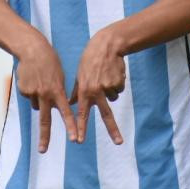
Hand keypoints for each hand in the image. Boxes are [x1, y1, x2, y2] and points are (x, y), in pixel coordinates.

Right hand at [15, 35, 78, 152]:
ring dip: (39, 99)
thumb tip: (52, 108)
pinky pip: (29, 97)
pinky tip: (32, 79)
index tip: (75, 139)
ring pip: (37, 105)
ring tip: (41, 82)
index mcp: (57, 91)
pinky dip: (31, 91)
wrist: (32, 49)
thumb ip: (58, 93)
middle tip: (43, 151)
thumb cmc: (50, 62)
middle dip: (45, 137)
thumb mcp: (60, 77)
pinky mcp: (23, 90)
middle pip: (45, 120)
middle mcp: (45, 94)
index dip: (71, 126)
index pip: (66, 112)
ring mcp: (33, 93)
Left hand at [69, 30, 124, 145]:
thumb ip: (76, 91)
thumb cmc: (90, 60)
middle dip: (113, 130)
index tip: (78, 141)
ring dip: (110, 91)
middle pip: (106, 115)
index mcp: (84, 90)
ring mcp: (108, 87)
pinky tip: (112, 73)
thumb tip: (70, 104)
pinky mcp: (118, 83)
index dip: (80, 128)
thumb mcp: (79, 75)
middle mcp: (96, 91)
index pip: (81, 113)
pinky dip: (116, 84)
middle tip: (119, 143)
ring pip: (112, 99)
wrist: (107, 45)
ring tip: (105, 76)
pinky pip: (118, 90)